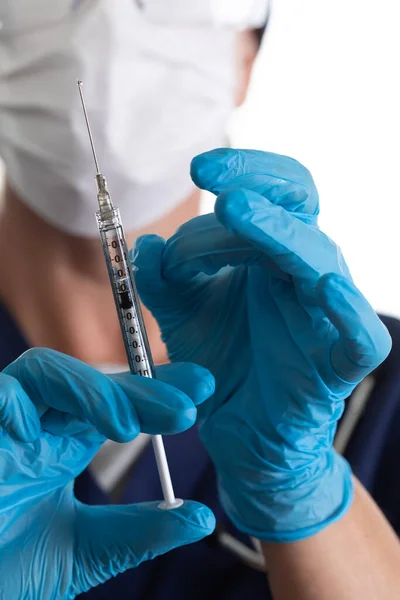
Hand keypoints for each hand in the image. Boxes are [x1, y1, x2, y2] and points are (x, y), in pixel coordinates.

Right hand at [0, 349, 214, 598]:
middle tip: (184, 407)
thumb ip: (138, 532)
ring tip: (123, 426)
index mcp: (62, 446)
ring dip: (90, 390)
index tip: (200, 388)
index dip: (156, 391)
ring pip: (45, 371)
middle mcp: (36, 428)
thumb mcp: (83, 553)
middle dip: (139, 389)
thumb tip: (202, 517)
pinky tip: (33, 431)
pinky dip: (14, 402)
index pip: (116, 404)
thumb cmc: (5, 575)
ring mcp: (3, 426)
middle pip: (90, 382)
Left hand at [131, 148, 390, 541]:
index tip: (199, 169)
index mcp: (270, 256)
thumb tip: (146, 247)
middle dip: (259, 189)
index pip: (270, 196)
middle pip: (299, 213)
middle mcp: (303, 274)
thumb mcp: (180, 316)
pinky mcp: (342, 361)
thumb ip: (162, 282)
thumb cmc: (221, 363)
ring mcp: (327, 315)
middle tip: (217, 182)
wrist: (239, 428)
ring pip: (319, 260)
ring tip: (237, 214)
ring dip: (278, 234)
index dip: (243, 173)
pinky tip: (326, 287)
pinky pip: (361, 334)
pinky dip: (348, 310)